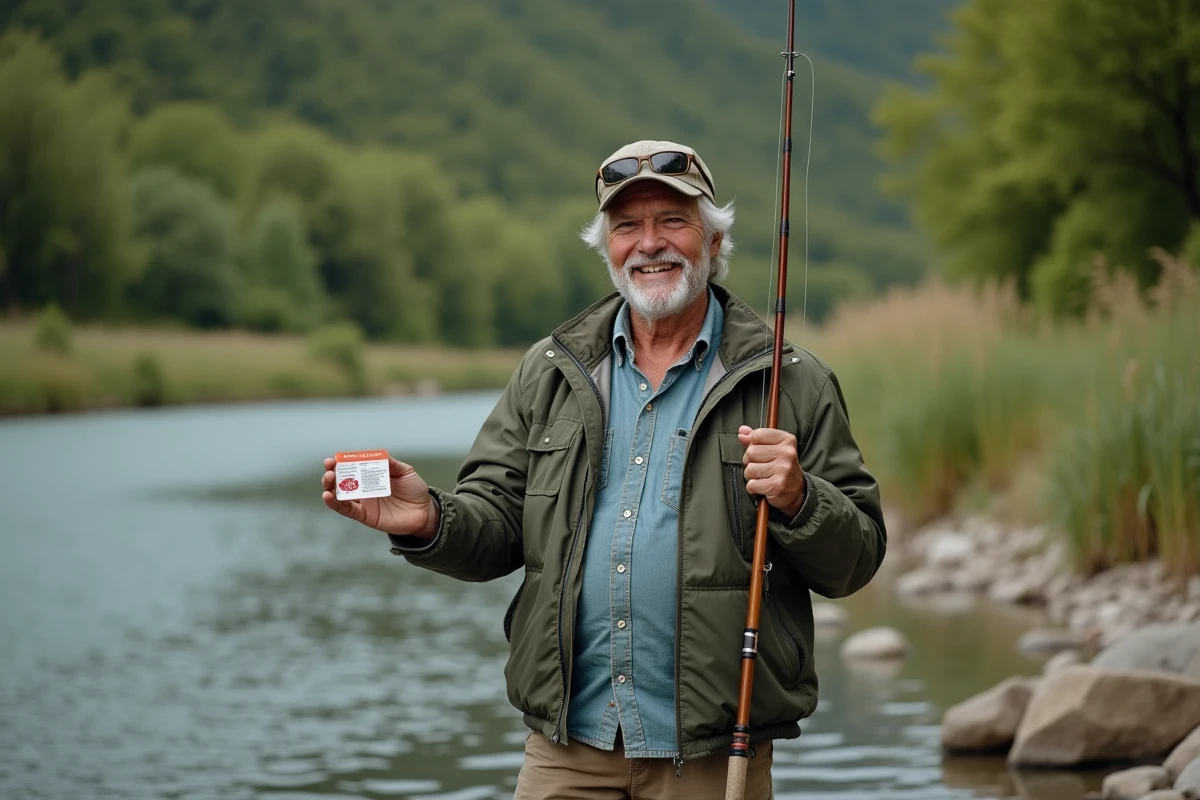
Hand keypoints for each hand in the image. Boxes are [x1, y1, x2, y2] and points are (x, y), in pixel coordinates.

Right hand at [321, 456, 438, 538]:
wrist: (425, 511)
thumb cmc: (414, 490)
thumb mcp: (405, 471)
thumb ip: (391, 463)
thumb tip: (378, 455)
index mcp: (371, 477)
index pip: (351, 468)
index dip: (341, 463)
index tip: (334, 459)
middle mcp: (364, 489)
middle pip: (341, 481)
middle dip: (331, 473)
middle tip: (329, 468)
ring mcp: (363, 503)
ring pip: (339, 495)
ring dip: (329, 487)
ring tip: (328, 479)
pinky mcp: (365, 516)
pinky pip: (346, 510)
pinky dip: (335, 504)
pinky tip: (328, 496)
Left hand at [737, 425, 805, 517]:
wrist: (797, 491)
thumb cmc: (782, 467)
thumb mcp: (774, 448)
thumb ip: (757, 438)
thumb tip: (742, 431)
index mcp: (787, 440)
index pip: (757, 435)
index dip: (752, 444)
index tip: (759, 451)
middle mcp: (787, 453)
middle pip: (751, 452)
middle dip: (750, 461)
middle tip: (761, 467)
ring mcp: (782, 470)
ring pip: (749, 469)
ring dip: (751, 476)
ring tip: (763, 477)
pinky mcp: (776, 486)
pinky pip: (751, 484)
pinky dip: (753, 488)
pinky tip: (763, 486)